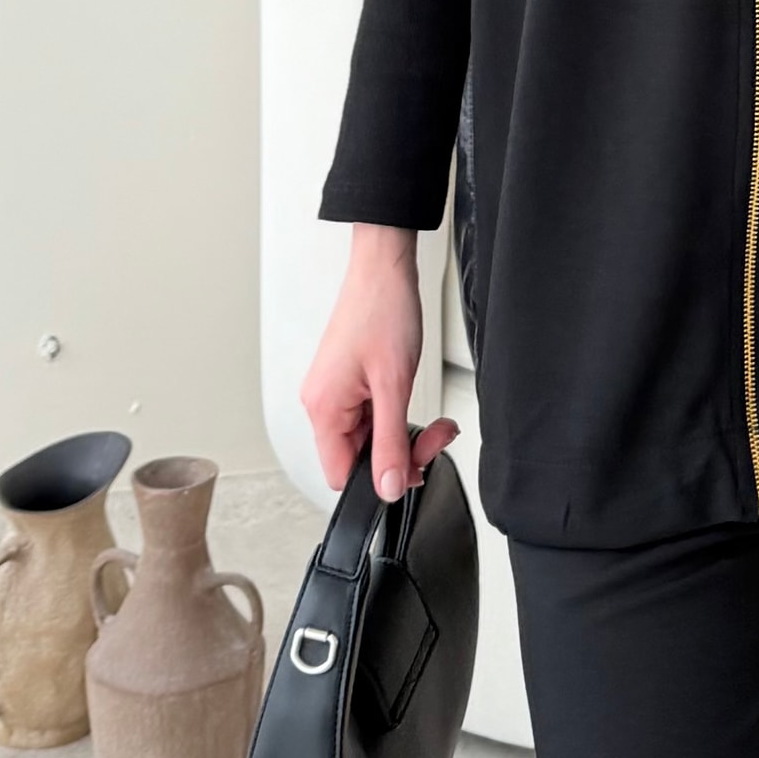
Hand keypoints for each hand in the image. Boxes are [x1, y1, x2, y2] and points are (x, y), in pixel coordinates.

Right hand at [301, 223, 460, 500]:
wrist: (384, 269)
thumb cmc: (383, 311)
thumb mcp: (394, 385)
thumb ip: (390, 442)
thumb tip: (386, 488)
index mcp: (324, 409)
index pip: (341, 474)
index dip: (379, 479)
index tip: (413, 467)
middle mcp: (322, 403)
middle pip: (359, 457)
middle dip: (402, 452)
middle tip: (435, 437)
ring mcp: (335, 392)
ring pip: (370, 438)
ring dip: (404, 433)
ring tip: (434, 421)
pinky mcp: (348, 382)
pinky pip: (371, 416)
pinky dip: (396, 414)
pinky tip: (414, 401)